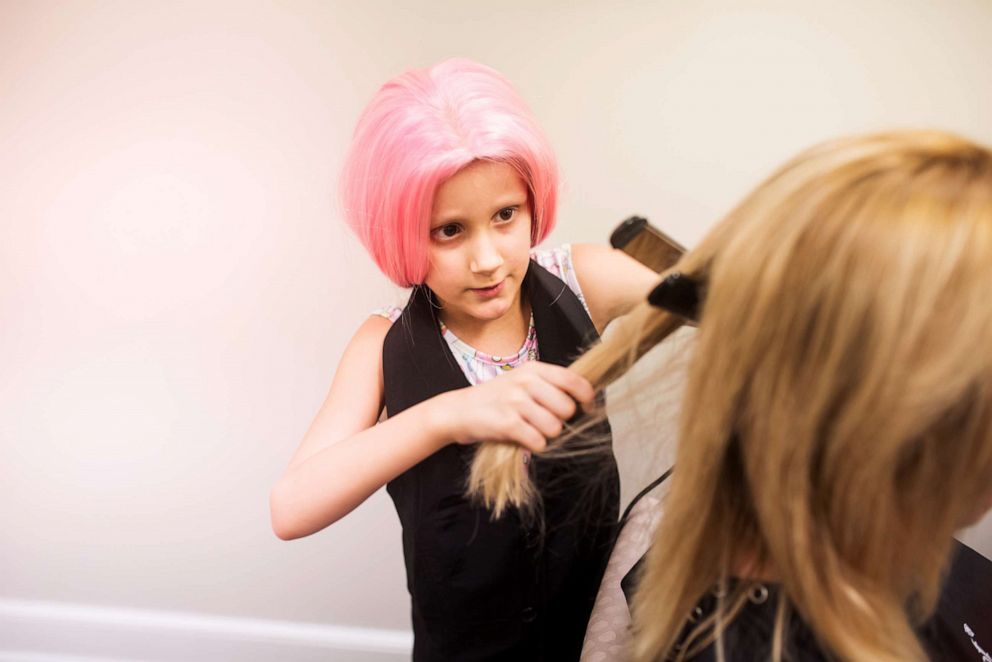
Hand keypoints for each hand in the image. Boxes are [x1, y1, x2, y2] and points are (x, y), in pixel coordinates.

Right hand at [438, 361, 594, 452]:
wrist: (457, 411)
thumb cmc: (495, 398)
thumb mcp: (521, 381)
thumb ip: (549, 385)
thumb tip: (582, 398)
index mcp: (533, 369)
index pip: (574, 380)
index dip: (586, 397)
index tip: (586, 408)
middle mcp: (526, 382)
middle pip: (567, 408)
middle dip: (561, 421)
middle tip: (545, 422)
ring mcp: (516, 401)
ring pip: (554, 428)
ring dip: (546, 435)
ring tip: (531, 430)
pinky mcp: (507, 423)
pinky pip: (538, 441)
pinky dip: (535, 446)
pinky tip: (523, 439)